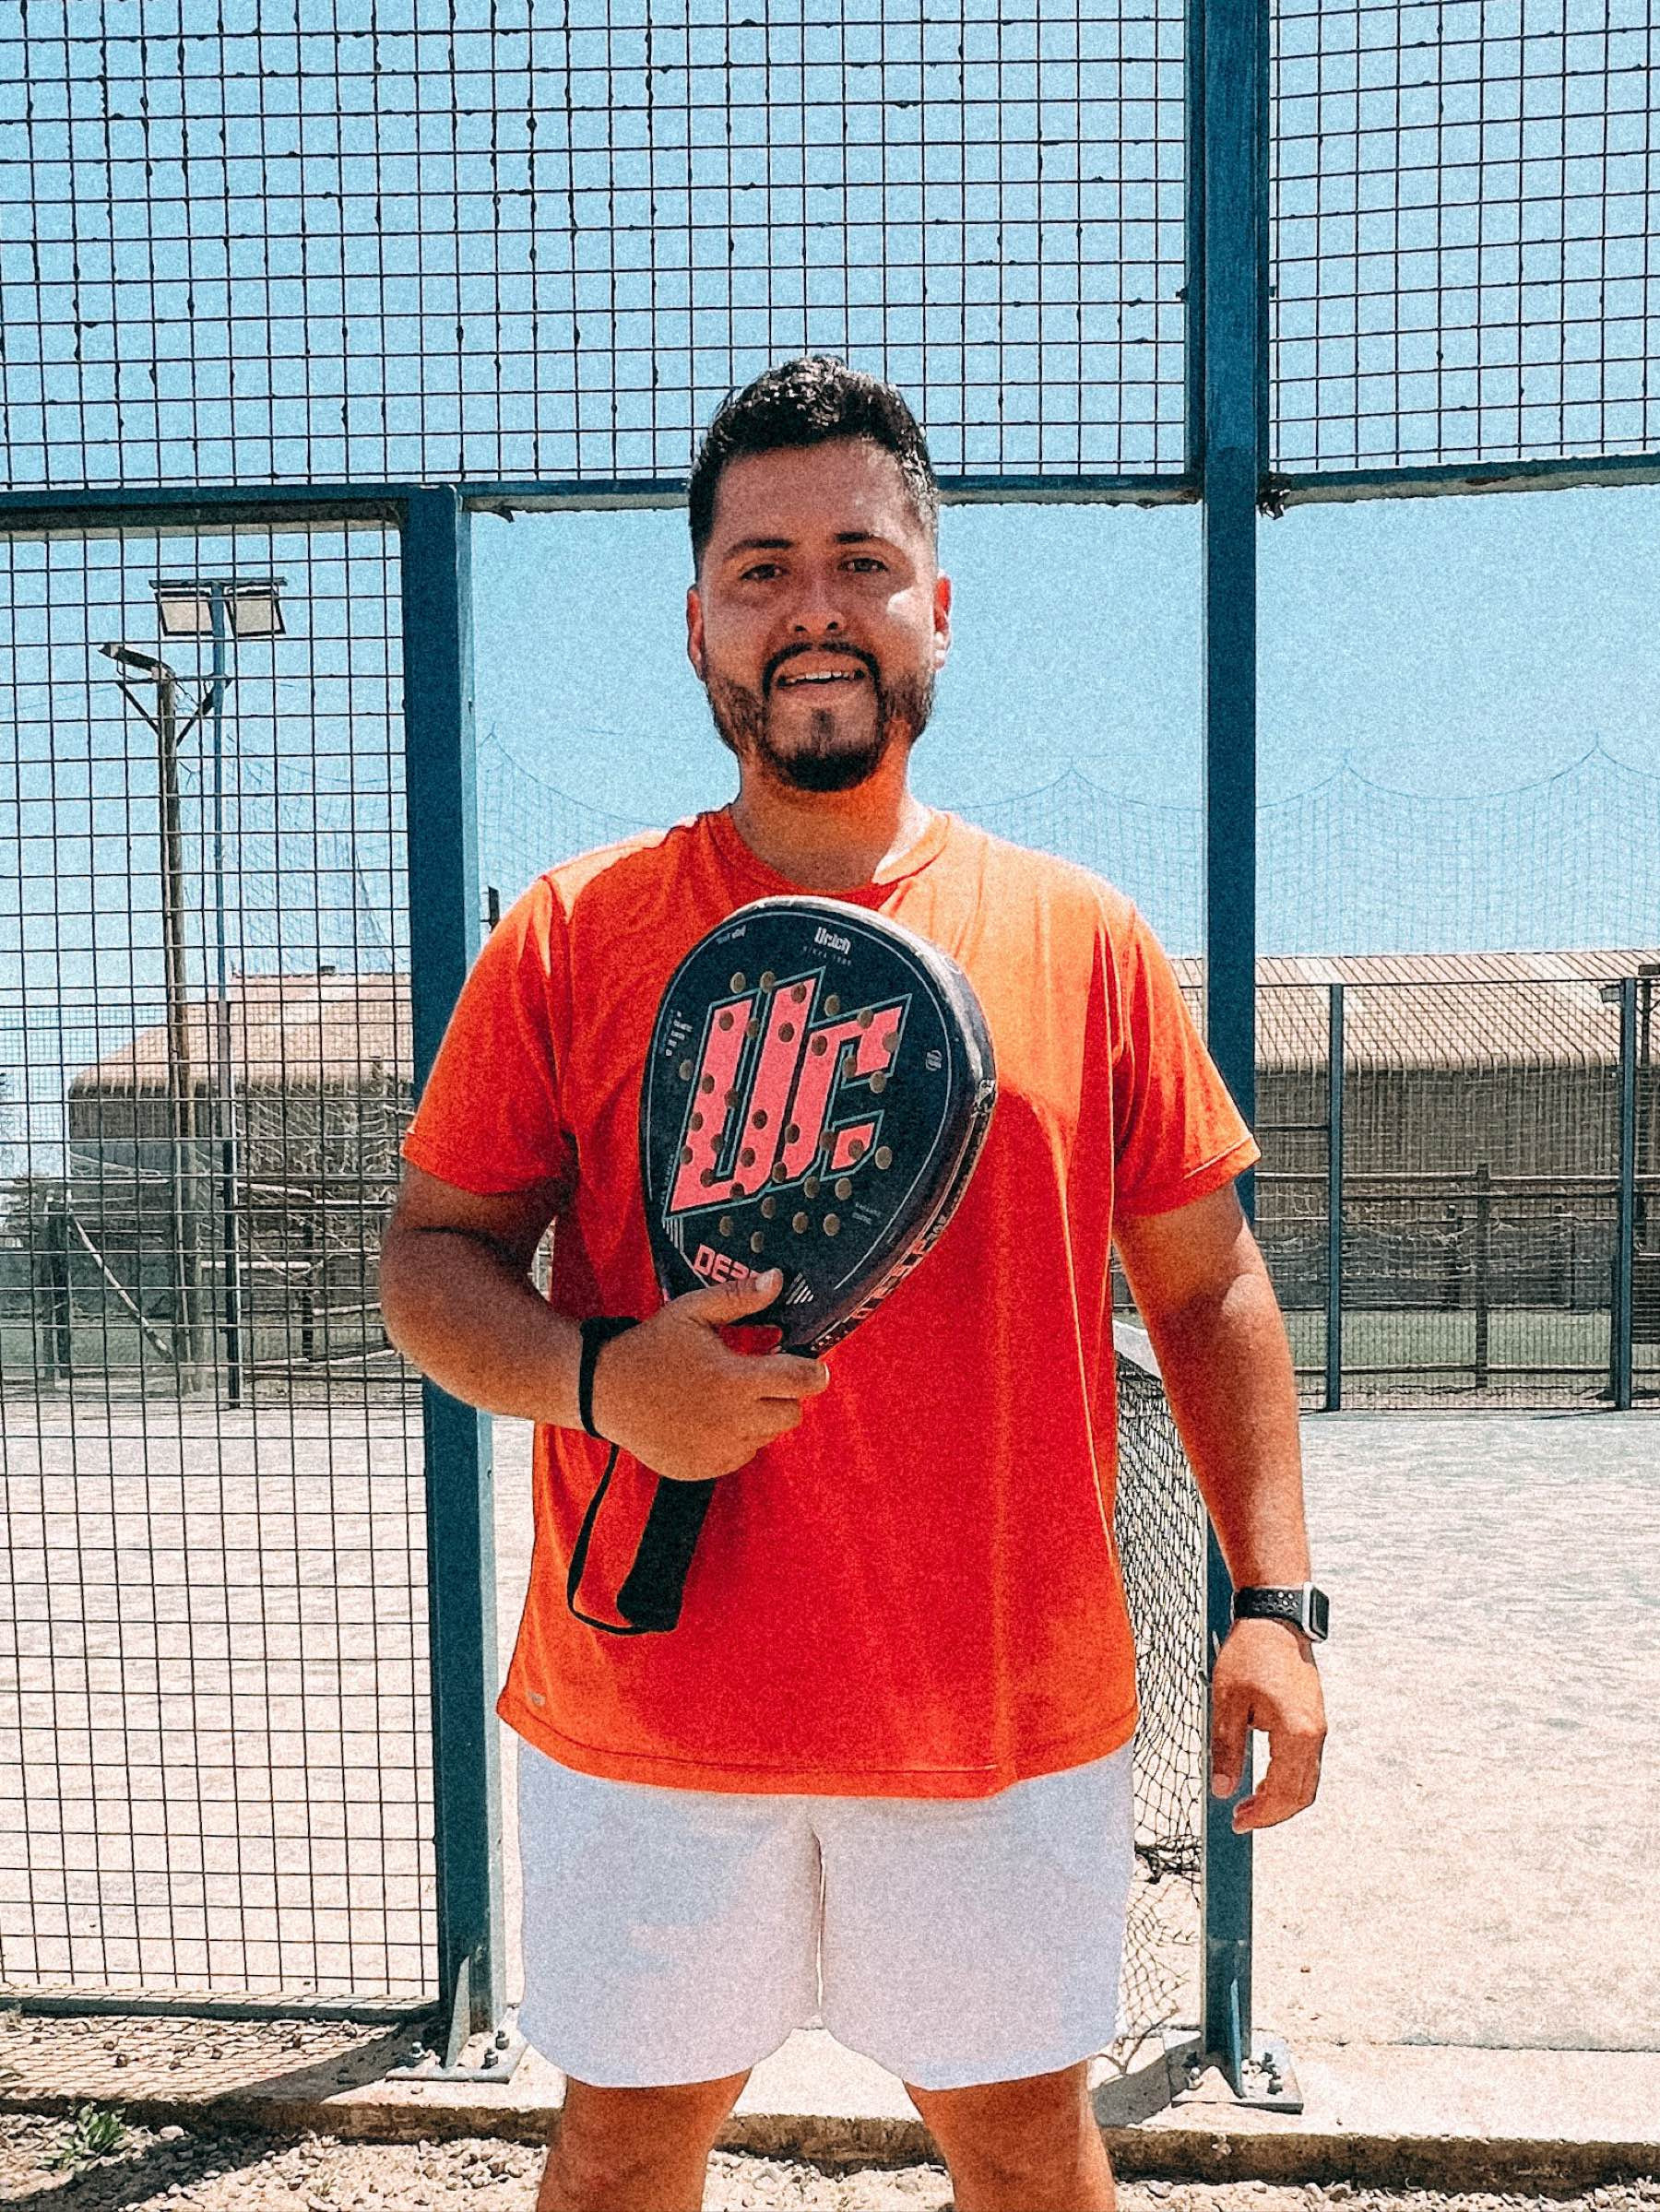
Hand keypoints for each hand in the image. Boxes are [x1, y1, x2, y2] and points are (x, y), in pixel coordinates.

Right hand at [590, 1269, 830, 1484]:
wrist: (604, 1390)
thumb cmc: (651, 1346)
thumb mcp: (692, 1311)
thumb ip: (738, 1297)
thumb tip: (777, 1279)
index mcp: (733, 1379)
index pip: (800, 1381)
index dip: (813, 1372)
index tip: (812, 1366)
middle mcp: (731, 1420)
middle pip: (791, 1414)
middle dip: (784, 1395)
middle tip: (759, 1380)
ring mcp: (718, 1449)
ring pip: (766, 1437)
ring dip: (759, 1418)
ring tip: (728, 1397)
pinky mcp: (704, 1468)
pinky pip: (740, 1456)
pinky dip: (736, 1440)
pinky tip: (711, 1419)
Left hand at [1209, 1617, 1326, 1831]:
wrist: (1275, 1618)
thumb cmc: (1250, 1654)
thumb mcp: (1227, 1702)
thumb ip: (1226, 1749)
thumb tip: (1222, 1790)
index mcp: (1296, 1734)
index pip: (1283, 1792)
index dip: (1262, 1815)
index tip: (1237, 1823)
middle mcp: (1314, 1734)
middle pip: (1302, 1794)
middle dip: (1273, 1814)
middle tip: (1241, 1820)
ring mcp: (1317, 1727)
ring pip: (1307, 1780)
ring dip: (1281, 1799)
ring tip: (1249, 1804)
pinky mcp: (1313, 1719)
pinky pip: (1306, 1763)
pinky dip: (1288, 1780)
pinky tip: (1263, 1779)